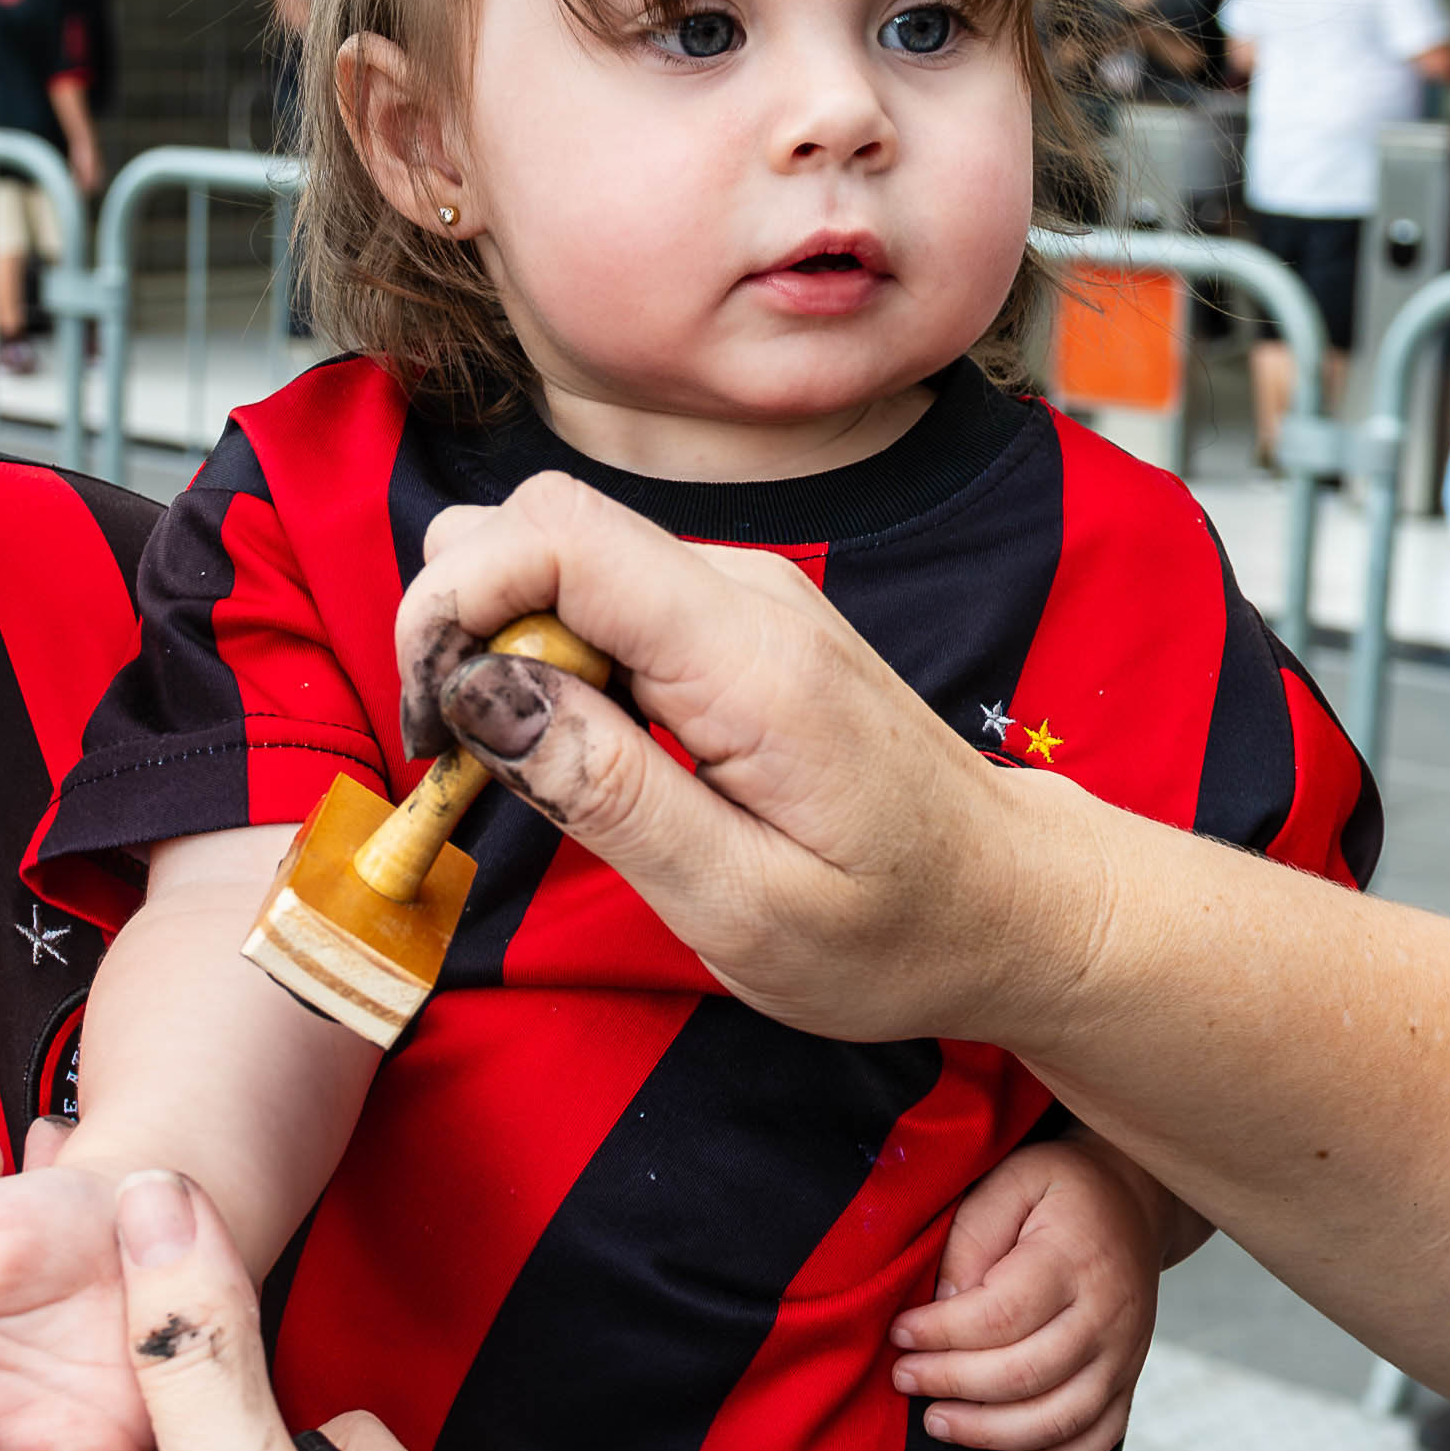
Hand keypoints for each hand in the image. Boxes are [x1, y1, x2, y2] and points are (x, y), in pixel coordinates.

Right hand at [388, 471, 1106, 1050]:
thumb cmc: (895, 928)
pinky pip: (608, 597)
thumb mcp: (740, 906)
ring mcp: (744, 595)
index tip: (436, 727)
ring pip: (563, 555)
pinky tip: (584, 753)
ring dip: (506, 648)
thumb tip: (482, 690)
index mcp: (750, 656)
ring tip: (530, 771)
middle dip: (464, 622)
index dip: (455, 606)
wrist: (1013, 903)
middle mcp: (747, 592)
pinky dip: (556, 661)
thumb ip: (606, 792)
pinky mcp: (735, 620)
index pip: (555, 537)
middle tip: (469, 760)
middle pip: (541, 522)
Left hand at [895, 1132, 1163, 1450]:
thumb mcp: (1010, 1182)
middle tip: (902, 1379)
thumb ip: (972, 1238)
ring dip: (990, 1434)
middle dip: (952, 1384)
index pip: (1001, 1315)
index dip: (941, 1334)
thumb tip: (943, 1307)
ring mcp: (1124, 1355)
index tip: (899, 1334)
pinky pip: (1097, 1440)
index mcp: (1073, 1259)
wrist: (1134, 1202)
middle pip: (1027, 1374)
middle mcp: (1107, 1313)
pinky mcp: (1128, 1382)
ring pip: (1059, 1418)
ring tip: (935, 1423)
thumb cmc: (1058, 1191)